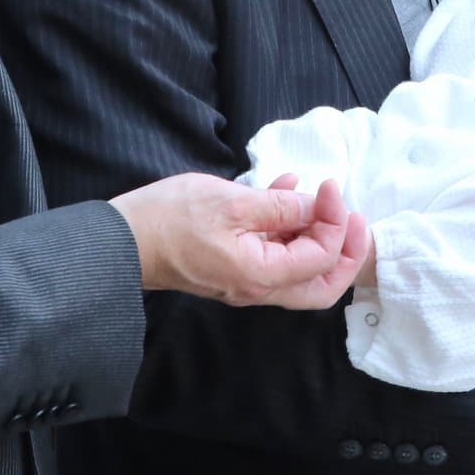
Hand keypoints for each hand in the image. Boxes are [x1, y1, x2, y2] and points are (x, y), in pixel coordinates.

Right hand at [111, 174, 368, 307]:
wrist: (123, 240)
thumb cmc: (171, 219)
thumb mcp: (231, 202)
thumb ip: (279, 206)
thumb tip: (315, 205)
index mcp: (261, 276)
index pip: (321, 258)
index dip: (334, 220)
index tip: (329, 186)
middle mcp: (258, 287)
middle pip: (321, 284)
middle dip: (345, 249)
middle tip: (352, 214)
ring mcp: (246, 279)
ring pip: (300, 268)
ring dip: (317, 232)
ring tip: (319, 194)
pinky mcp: (234, 266)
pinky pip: (275, 252)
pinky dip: (288, 225)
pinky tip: (285, 188)